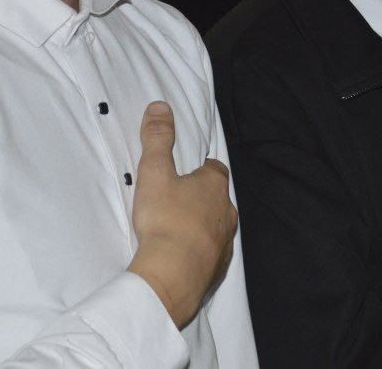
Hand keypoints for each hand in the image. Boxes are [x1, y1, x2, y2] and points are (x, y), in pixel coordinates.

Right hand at [127, 102, 237, 329]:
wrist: (173, 275)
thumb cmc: (165, 220)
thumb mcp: (154, 172)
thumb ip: (157, 139)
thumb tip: (160, 106)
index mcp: (214, 186)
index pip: (215, 169)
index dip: (201, 170)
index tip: (186, 173)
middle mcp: (227, 212)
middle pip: (218, 199)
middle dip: (202, 198)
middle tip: (178, 201)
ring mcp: (225, 242)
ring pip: (217, 227)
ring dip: (202, 226)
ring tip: (178, 230)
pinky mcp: (219, 269)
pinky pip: (212, 255)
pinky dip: (201, 253)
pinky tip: (184, 257)